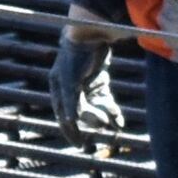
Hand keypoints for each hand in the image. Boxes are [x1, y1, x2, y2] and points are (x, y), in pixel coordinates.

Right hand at [47, 12, 123, 137]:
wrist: (91, 32)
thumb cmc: (76, 56)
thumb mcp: (71, 80)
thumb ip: (71, 102)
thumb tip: (71, 122)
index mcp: (58, 88)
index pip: (63, 116)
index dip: (71, 131)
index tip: (80, 145)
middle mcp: (70, 88)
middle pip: (82, 113)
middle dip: (92, 120)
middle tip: (103, 125)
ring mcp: (86, 86)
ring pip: (95, 108)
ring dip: (104, 116)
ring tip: (115, 123)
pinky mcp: (100, 82)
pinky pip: (105, 101)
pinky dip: (112, 110)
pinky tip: (119, 121)